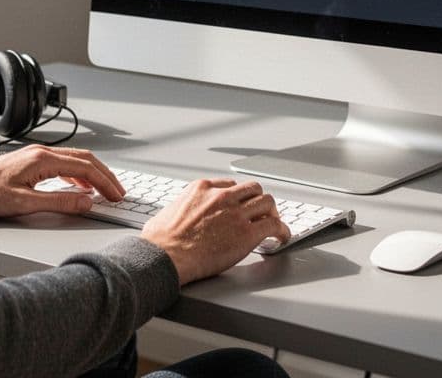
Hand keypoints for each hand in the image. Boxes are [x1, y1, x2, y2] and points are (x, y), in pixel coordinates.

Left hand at [0, 145, 124, 216]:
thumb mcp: (24, 203)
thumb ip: (58, 202)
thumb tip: (86, 202)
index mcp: (43, 160)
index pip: (85, 168)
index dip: (105, 183)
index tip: (116, 196)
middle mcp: (42, 153)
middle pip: (85, 160)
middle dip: (105, 176)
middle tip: (118, 192)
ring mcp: (37, 155)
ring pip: (75, 160)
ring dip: (93, 175)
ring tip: (104, 190)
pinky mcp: (31, 162)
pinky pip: (63, 164)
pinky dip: (78, 175)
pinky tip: (79, 186)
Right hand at [140, 179, 290, 284]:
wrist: (165, 256)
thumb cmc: (159, 241)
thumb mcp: (165, 213)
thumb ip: (178, 210)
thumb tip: (172, 217)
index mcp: (201, 188)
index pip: (230, 185)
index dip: (238, 197)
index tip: (241, 205)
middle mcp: (221, 196)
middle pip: (252, 189)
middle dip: (258, 200)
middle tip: (261, 213)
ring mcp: (236, 213)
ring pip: (268, 202)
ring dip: (273, 213)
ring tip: (275, 223)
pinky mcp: (246, 234)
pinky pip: (274, 226)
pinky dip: (283, 231)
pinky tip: (283, 237)